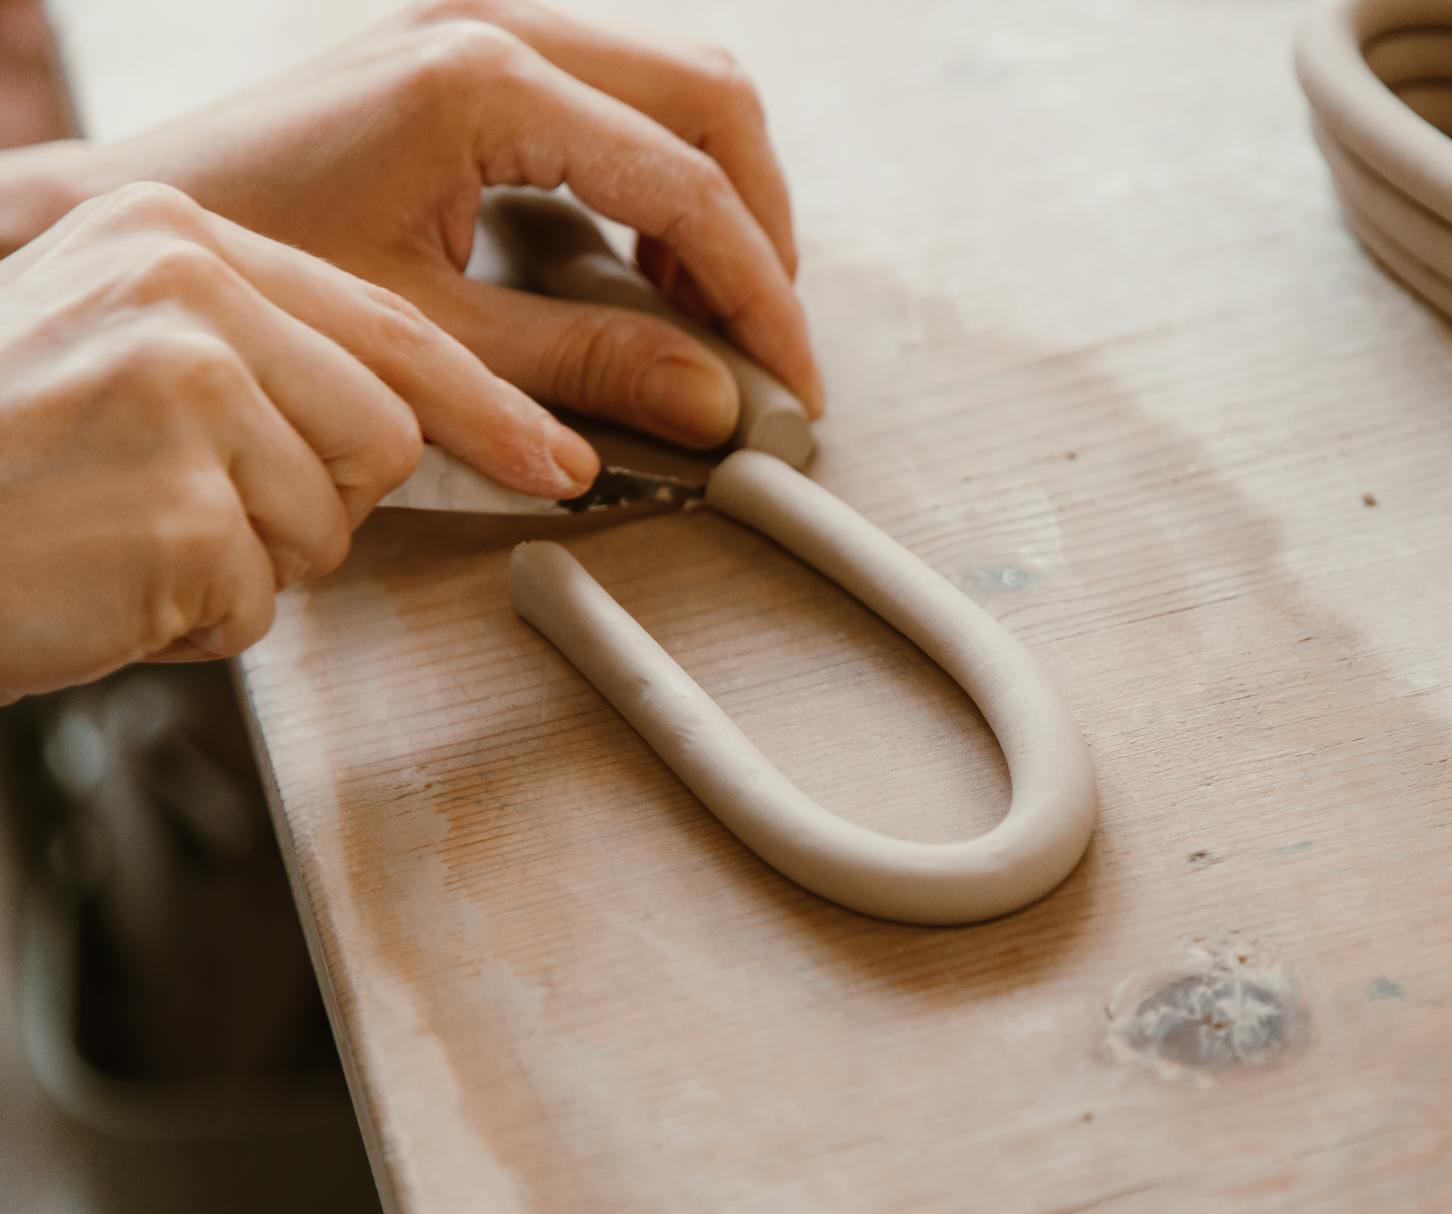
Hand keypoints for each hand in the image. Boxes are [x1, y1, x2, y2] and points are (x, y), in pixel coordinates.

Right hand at [0, 182, 595, 699]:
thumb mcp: (109, 346)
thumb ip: (248, 351)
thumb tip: (401, 419)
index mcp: (174, 234)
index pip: (383, 327)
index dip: (478, 408)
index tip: (553, 460)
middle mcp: (183, 287)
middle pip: (380, 435)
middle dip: (309, 501)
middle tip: (181, 509)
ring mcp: (182, 390)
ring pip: (327, 522)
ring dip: (240, 563)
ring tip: (120, 536)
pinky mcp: (177, 501)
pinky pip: (255, 598)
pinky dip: (188, 619)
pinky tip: (98, 580)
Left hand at [61, 0, 823, 446]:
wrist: (128, 219)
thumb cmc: (256, 276)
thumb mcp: (433, 338)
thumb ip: (586, 366)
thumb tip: (712, 403)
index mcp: (484, 84)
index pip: (686, 183)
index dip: (758, 292)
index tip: (787, 376)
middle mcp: (495, 25)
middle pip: (712, 98)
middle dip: (761, 227)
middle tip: (763, 337)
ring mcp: (484, 23)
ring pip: (679, 82)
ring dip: (719, 193)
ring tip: (707, 307)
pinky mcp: (471, 48)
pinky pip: (622, 88)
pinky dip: (662, 172)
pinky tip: (645, 259)